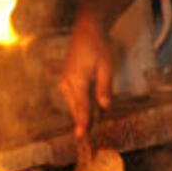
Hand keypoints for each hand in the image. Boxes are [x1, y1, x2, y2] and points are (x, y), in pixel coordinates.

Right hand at [58, 15, 114, 140]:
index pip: (81, 106)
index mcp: (77, 80)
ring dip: (81, 114)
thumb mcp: (106, 66)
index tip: (81, 136)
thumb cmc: (98, 46)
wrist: (87, 30)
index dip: (83, 123)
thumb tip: (104, 106)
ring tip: (88, 129)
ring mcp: (65, 81)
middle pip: (75, 108)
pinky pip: (72, 97)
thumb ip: (104, 87)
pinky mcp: (66, 79)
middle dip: (82, 122)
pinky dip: (79, 105)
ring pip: (73, 104)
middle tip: (87, 140)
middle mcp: (67, 82)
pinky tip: (87, 110)